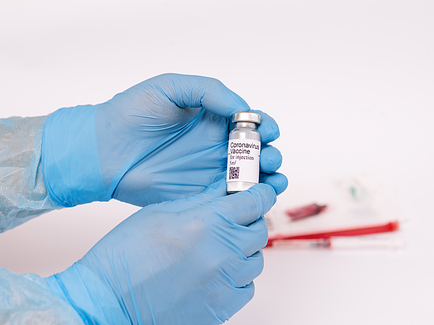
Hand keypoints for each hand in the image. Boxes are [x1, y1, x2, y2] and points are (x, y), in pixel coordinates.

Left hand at [42, 73, 285, 206]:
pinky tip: (259, 196)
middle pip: (257, 151)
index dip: (265, 126)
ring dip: (269, 177)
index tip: (267, 131)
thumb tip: (241, 109)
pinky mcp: (200, 193)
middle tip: (268, 158)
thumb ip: (209, 91)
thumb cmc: (131, 113)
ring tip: (272, 179)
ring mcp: (209, 170)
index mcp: (213, 118)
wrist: (102, 151)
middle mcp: (216, 144)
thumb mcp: (169, 87)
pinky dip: (250, 198)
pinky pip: (231, 197)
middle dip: (271, 154)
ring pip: (250, 176)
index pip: (249, 122)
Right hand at [46, 181, 274, 323]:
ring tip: (218, 250)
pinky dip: (237, 278)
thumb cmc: (126, 255)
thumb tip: (226, 190)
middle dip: (249, 222)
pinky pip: (246, 287)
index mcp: (207, 222)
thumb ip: (202, 201)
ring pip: (255, 261)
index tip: (260, 193)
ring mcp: (224, 283)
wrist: (108, 301)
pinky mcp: (221, 307)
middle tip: (232, 222)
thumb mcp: (162, 212)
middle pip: (259, 231)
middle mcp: (222, 253)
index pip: (255, 202)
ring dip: (243, 251)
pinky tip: (216, 273)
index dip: (260, 193)